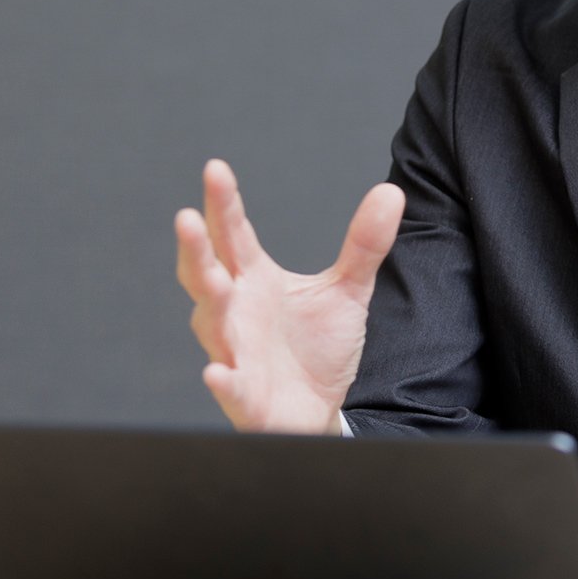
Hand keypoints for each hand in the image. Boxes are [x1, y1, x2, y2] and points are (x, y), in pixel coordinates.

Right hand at [175, 158, 404, 433]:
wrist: (319, 409)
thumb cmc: (318, 348)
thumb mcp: (347, 289)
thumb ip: (364, 244)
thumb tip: (391, 192)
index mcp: (254, 280)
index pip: (233, 235)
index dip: (223, 204)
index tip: (215, 169)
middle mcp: (236, 312)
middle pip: (207, 274)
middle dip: (196, 248)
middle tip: (187, 217)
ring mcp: (236, 353)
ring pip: (212, 325)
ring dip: (209, 302)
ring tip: (212, 278)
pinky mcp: (246, 396)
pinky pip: (232, 386)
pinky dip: (225, 380)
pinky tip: (217, 372)